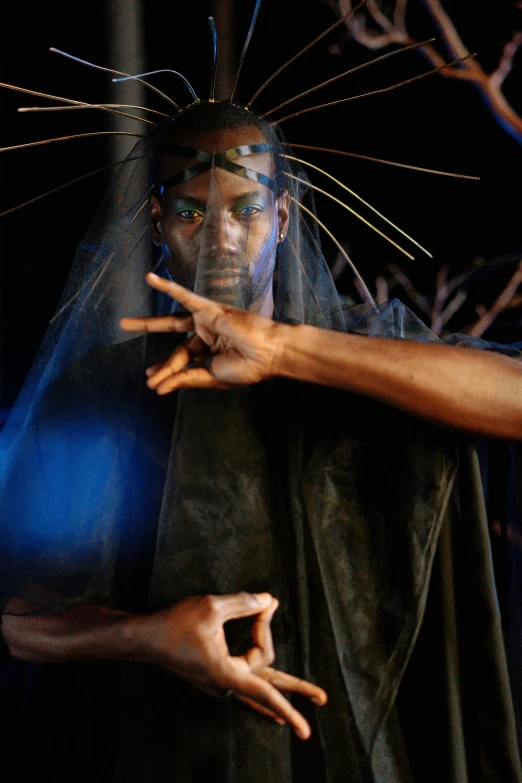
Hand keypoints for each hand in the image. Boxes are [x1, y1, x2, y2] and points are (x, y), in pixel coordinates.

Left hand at [120, 273, 286, 393]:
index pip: (182, 360)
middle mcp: (208, 334)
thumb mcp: (211, 377)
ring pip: (173, 325)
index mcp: (212, 352)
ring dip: (148, 324)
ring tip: (124, 324)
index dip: (166, 371)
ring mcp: (208, 320)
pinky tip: (150, 279)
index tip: (152, 383)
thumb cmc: (248, 367)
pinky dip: (168, 287)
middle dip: (156, 349)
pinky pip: (185, 296)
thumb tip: (156, 388)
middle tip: (131, 342)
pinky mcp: (209, 309)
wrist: (268, 354)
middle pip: (176, 342)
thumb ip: (185, 379)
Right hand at [133, 591, 326, 738]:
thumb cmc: (175, 623)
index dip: (285, 684)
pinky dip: (264, 692)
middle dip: (297, 689)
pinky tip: (274, 711)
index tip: (290, 671)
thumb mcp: (212, 606)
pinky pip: (247, 685)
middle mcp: (225, 684)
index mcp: (226, 673)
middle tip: (323, 698)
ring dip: (283, 683)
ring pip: (258, 679)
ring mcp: (220, 683)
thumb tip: (270, 600)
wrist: (145, 638)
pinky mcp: (216, 676)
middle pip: (267, 675)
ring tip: (311, 698)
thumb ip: (244, 603)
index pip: (266, 686)